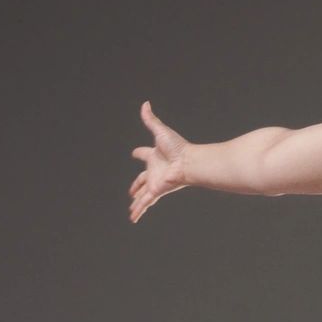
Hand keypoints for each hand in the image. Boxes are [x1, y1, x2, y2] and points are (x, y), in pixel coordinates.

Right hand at [127, 100, 191, 222]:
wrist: (189, 162)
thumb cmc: (178, 147)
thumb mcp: (160, 131)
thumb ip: (151, 119)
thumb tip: (145, 103)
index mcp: (155, 156)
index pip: (144, 154)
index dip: (139, 153)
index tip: (135, 153)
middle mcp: (155, 170)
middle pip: (142, 179)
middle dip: (136, 185)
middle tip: (131, 191)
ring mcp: (156, 182)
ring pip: (143, 195)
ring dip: (137, 202)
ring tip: (132, 210)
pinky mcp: (157, 191)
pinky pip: (145, 202)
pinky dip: (139, 210)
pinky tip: (133, 218)